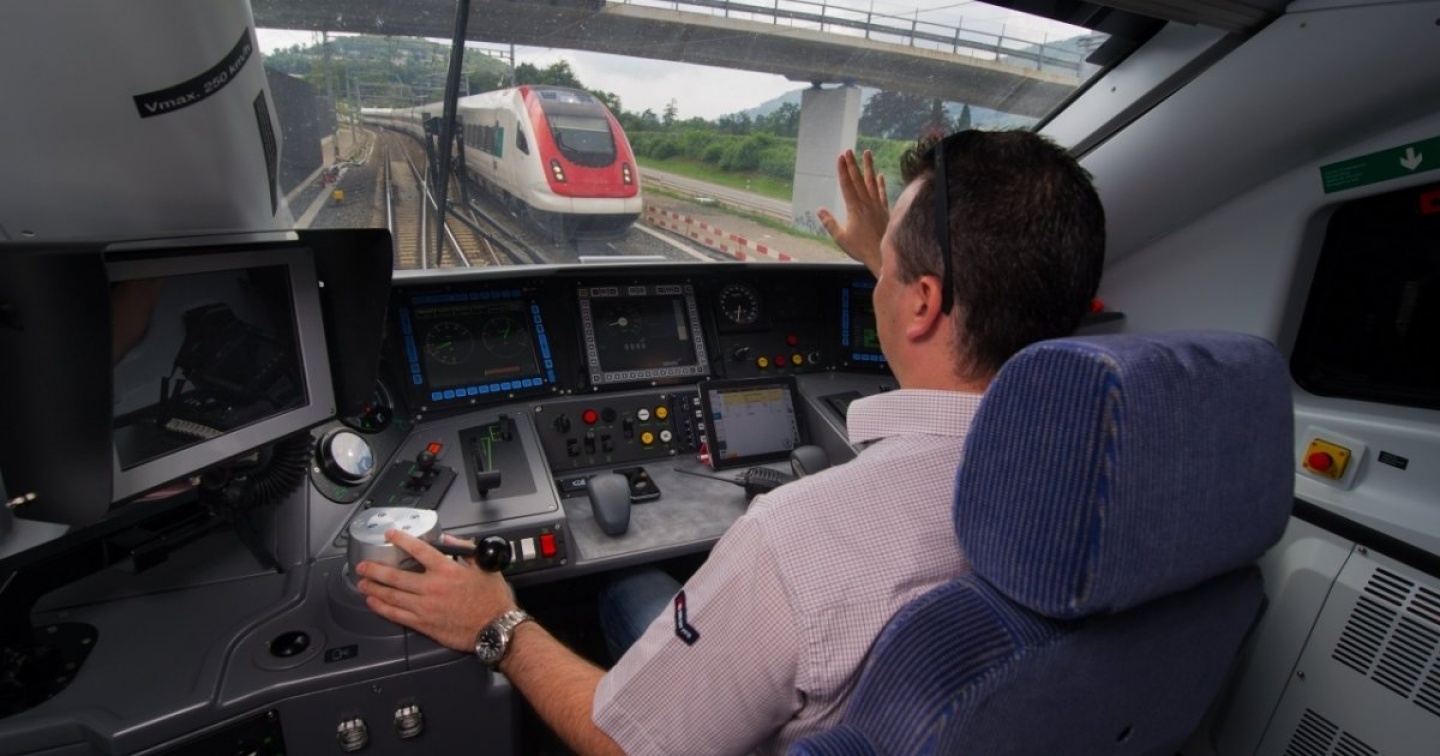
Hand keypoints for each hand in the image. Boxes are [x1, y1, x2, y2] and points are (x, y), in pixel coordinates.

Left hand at [355, 530, 515, 651]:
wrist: (495, 628)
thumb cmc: (492, 600)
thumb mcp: (485, 568)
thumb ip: (465, 551)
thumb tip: (449, 541)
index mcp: (447, 571)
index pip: (418, 550)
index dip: (401, 540)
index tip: (390, 534)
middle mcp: (432, 588)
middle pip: (395, 576)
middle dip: (375, 570)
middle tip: (363, 566)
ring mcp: (425, 607)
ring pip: (392, 596)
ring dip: (374, 588)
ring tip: (362, 583)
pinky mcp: (423, 624)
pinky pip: (397, 615)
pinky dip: (382, 608)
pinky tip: (373, 603)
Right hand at [817, 149, 887, 274]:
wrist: (883, 255)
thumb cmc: (861, 248)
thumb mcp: (840, 238)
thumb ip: (830, 223)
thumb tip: (819, 210)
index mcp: (854, 208)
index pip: (847, 185)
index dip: (843, 170)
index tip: (840, 157)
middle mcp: (866, 203)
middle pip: (858, 180)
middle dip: (852, 164)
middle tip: (849, 150)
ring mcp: (877, 205)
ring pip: (872, 182)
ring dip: (868, 167)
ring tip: (867, 153)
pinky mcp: (885, 211)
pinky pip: (882, 193)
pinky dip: (880, 184)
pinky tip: (880, 175)